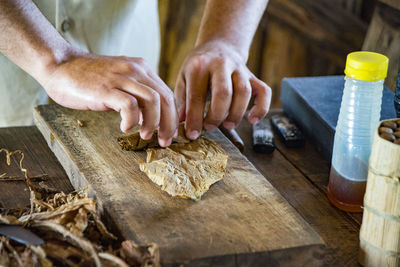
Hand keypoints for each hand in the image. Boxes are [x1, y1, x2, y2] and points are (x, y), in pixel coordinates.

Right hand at [39, 52, 177, 146]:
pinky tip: (124, 128)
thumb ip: (136, 96)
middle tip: (164, 141)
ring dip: (153, 123)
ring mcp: (121, 78)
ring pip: (153, 101)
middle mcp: (135, 70)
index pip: (167, 94)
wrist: (60, 65)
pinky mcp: (107, 88)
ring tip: (144, 135)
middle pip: (165, 98)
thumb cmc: (88, 78)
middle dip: (169, 123)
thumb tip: (150, 118)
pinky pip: (130, 106)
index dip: (172, 116)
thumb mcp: (120, 83)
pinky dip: (131, 121)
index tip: (168, 133)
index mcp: (141, 69)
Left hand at [174, 40, 270, 139]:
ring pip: (244, 92)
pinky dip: (261, 108)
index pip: (196, 95)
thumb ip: (181, 99)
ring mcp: (239, 69)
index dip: (194, 118)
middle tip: (209, 127)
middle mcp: (221, 64)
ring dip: (236, 113)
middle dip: (216, 115)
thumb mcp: (183, 77)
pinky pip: (264, 91)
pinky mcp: (253, 76)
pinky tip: (252, 119)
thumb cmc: (198, 67)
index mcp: (199, 66)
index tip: (192, 134)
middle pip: (223, 93)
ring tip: (227, 125)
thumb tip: (181, 122)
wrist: (219, 45)